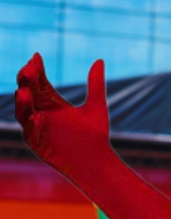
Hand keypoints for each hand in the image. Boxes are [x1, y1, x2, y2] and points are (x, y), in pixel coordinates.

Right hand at [15, 54, 109, 171]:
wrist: (97, 162)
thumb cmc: (96, 136)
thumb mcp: (96, 107)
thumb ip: (95, 85)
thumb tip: (99, 60)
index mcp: (52, 102)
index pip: (39, 81)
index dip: (36, 69)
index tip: (36, 56)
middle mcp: (40, 112)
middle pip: (28, 92)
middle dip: (26, 81)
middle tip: (29, 69)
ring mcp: (36, 128)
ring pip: (23, 112)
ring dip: (23, 102)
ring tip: (25, 91)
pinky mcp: (38, 144)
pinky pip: (31, 133)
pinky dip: (33, 125)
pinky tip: (38, 117)